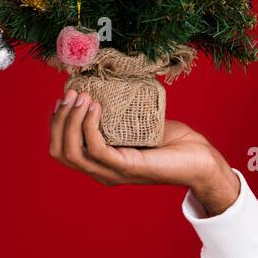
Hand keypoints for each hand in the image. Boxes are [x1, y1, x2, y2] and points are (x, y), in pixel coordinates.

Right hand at [48, 89, 222, 189]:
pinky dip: (90, 126)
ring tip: (82, 97)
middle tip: (72, 94)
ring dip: (71, 120)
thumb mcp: (139, 124)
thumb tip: (107, 85)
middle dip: (59, 120)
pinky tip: (96, 107)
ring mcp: (113, 172)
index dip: (56, 124)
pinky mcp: (127, 168)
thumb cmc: (174, 142)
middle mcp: (102, 171)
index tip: (64, 98)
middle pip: (60, 152)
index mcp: (101, 163)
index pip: (62, 149)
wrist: (201, 159)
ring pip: (73, 152)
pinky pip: (96, 149)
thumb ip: (121, 113)